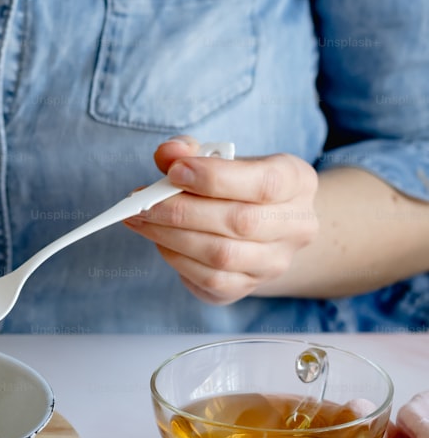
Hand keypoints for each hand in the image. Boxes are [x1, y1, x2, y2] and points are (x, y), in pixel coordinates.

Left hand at [124, 136, 318, 304]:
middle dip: (182, 210)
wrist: (260, 230)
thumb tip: (168, 153)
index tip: (175, 171)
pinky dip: (177, 258)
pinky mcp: (246, 287)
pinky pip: (209, 278)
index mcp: (297, 183)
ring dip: (171, 236)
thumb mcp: (223, 160)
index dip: (216, 179)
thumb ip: (193, 151)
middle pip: (240, 222)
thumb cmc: (237, 187)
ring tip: (140, 219)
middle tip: (142, 201)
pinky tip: (159, 240)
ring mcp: (274, 262)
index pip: (265, 183)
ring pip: (222, 255)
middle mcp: (296, 226)